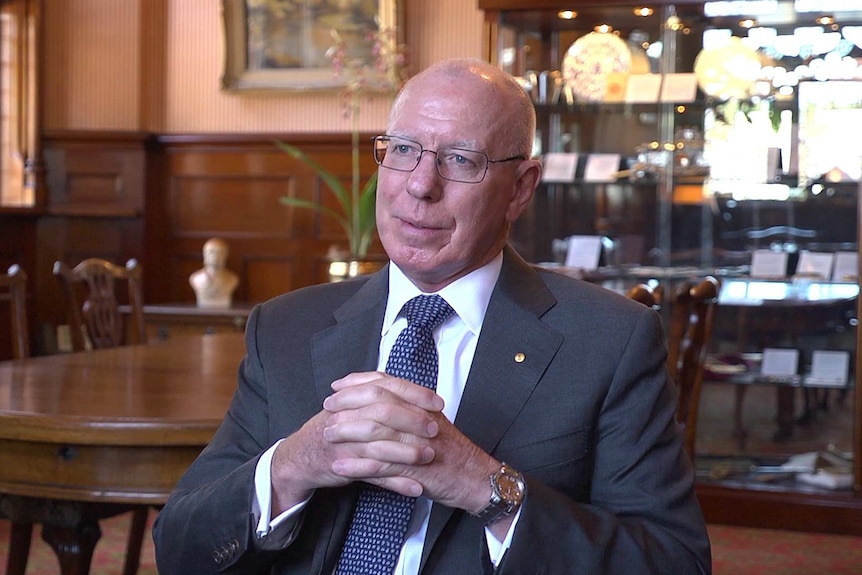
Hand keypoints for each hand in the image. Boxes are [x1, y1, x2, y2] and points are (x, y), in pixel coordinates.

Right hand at [269, 371, 442, 513]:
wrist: (300, 456)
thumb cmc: (332, 429)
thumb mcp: (351, 405)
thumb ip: (377, 395)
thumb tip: (412, 389)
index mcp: (353, 397)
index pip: (387, 386)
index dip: (414, 392)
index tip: (437, 402)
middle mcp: (347, 415)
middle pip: (384, 412)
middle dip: (413, 420)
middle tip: (435, 429)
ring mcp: (345, 441)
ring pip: (379, 444)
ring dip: (407, 452)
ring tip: (430, 457)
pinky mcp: (343, 466)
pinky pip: (373, 475)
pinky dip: (396, 483)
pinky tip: (415, 489)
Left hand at [325, 374, 498, 515]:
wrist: (475, 478)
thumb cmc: (453, 452)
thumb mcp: (433, 421)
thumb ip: (410, 408)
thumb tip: (383, 398)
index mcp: (422, 404)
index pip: (386, 383)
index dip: (359, 382)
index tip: (338, 385)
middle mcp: (420, 417)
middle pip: (377, 402)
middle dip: (347, 404)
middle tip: (328, 408)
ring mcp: (417, 442)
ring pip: (375, 431)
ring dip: (347, 433)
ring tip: (327, 435)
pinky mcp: (414, 468)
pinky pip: (380, 464)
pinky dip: (357, 466)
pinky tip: (339, 467)